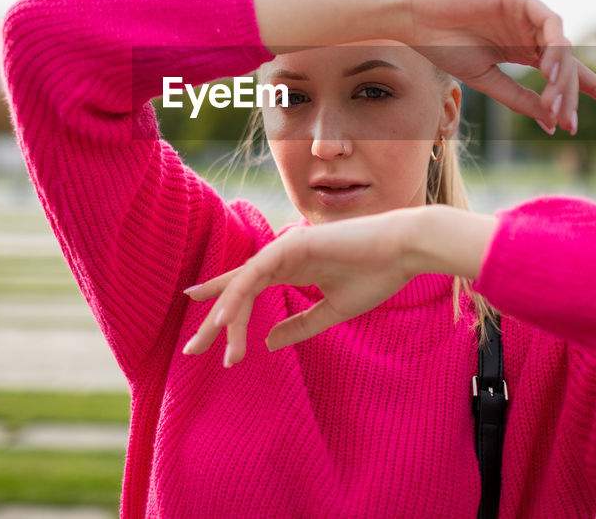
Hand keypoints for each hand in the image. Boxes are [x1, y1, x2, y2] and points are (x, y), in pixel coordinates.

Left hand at [180, 208, 420, 367]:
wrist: (404, 251)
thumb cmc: (377, 275)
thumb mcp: (334, 311)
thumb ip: (300, 325)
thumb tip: (267, 342)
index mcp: (292, 269)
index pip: (248, 289)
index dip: (224, 308)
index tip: (205, 337)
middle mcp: (283, 257)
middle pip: (238, 288)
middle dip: (214, 320)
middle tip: (191, 350)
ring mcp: (285, 248)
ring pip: (243, 283)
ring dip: (224, 314)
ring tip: (205, 343)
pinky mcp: (292, 245)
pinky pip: (256, 272)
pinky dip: (238, 294)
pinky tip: (224, 317)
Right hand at [401, 0, 595, 133]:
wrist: (415, 19)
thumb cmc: (443, 47)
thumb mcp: (487, 82)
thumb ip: (521, 100)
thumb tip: (555, 124)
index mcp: (523, 50)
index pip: (567, 70)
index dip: (594, 89)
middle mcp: (530, 31)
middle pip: (570, 64)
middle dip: (577, 94)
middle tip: (573, 124)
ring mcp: (527, 13)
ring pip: (561, 49)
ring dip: (562, 80)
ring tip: (556, 107)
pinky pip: (550, 27)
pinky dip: (554, 51)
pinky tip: (548, 75)